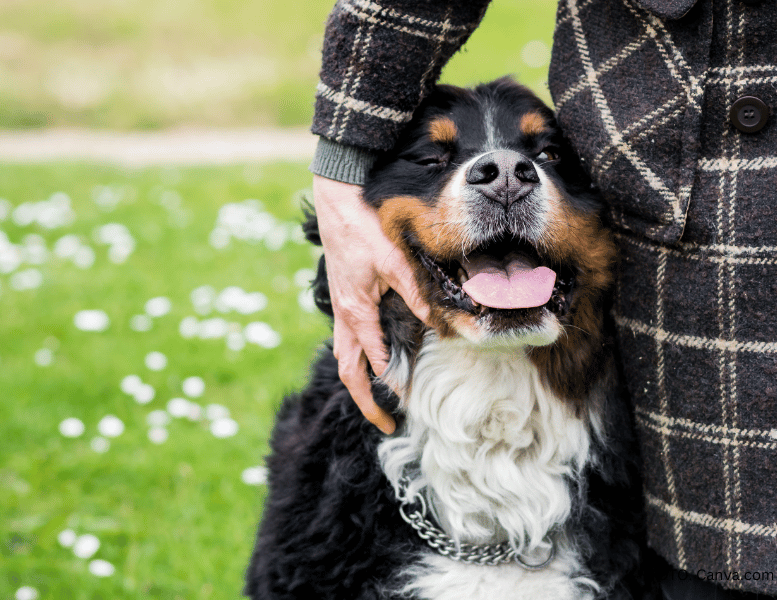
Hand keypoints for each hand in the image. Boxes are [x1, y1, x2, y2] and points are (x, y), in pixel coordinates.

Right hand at [313, 175, 430, 433]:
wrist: (336, 202)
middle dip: (365, 402)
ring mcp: (340, 309)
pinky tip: (372, 359)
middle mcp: (344, 316)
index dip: (390, 385)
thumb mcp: (394, 261)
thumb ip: (415, 293)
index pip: (372, 362)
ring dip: (358, 382)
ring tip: (375, 402)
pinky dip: (357, 358)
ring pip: (344, 357)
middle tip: (386, 424)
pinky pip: (345, 339)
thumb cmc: (363, 229)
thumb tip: (440, 321)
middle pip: (349, 371)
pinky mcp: (343, 299)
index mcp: (355, 312)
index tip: (408, 402)